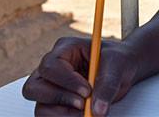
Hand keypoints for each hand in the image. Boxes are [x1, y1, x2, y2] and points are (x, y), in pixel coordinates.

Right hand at [22, 36, 138, 115]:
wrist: (124, 70)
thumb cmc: (118, 60)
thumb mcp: (117, 65)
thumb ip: (108, 84)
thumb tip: (98, 110)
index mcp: (65, 49)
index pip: (51, 66)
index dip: (66, 81)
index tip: (87, 92)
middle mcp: (53, 67)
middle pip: (34, 87)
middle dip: (59, 98)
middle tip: (83, 104)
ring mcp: (51, 86)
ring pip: (39, 106)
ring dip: (61, 113)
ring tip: (86, 111)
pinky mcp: (56, 103)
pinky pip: (48, 116)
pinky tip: (82, 114)